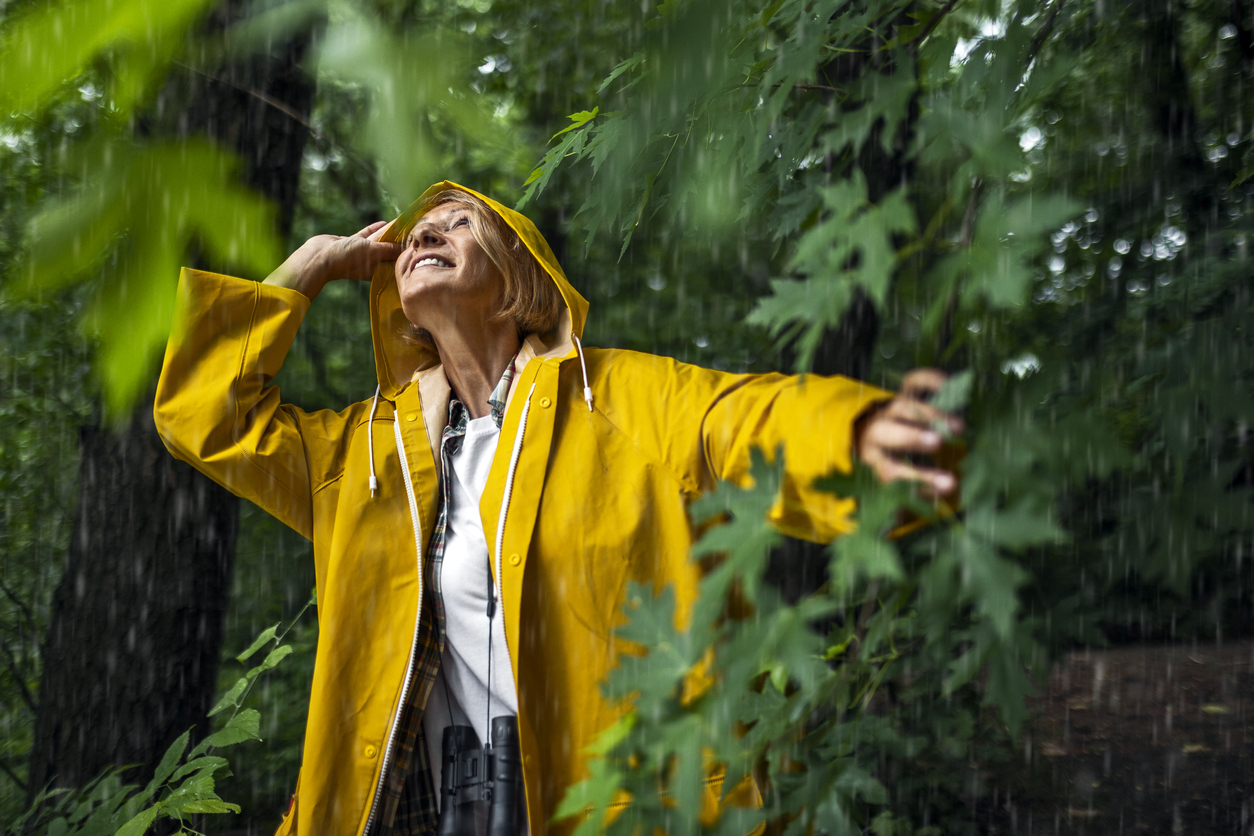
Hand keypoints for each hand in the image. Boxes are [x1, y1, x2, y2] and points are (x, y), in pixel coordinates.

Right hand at [263, 221, 402, 299]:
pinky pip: (366, 235)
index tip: (418, 243)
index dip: (406, 252)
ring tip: (402, 224)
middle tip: (414, 231)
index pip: (396, 260)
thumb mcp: (371, 252)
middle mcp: (370, 263)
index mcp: (377, 269)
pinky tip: (384, 223)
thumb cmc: (346, 259)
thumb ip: (388, 249)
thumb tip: (406, 247)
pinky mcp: (351, 244)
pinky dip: (374, 229)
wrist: (319, 256)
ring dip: (389, 233)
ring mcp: (360, 253)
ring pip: (379, 241)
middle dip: (400, 241)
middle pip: (389, 250)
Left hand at [855, 368, 963, 496]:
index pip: (891, 469)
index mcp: (873, 458)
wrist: (880, 436)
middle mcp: (878, 431)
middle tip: (938, 443)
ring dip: (931, 414)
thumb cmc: (898, 465)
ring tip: (959, 427)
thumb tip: (949, 487)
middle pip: (888, 431)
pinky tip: (951, 387)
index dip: (920, 477)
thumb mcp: (903, 482)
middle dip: (912, 436)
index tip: (950, 484)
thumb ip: (922, 487)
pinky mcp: (904, 392)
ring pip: (904, 405)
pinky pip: (914, 381)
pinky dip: (931, 379)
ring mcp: (891, 409)